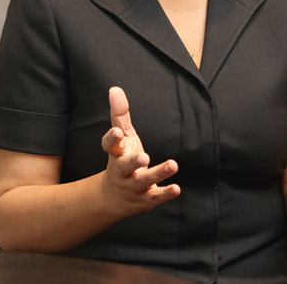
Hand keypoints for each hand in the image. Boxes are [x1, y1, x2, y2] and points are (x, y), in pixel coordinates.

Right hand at [99, 87, 179, 216]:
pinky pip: (155, 196)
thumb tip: (115, 89)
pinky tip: (176, 188)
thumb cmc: (121, 159)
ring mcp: (133, 186)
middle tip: (144, 157)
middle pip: (125, 166)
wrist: (114, 198)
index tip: (117, 132)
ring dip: (158, 173)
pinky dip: (165, 193)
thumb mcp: (122, 137)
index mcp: (115, 154)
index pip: (109, 146)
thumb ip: (120, 114)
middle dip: (134, 162)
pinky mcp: (146, 198)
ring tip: (172, 165)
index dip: (112, 139)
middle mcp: (122, 171)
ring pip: (144, 181)